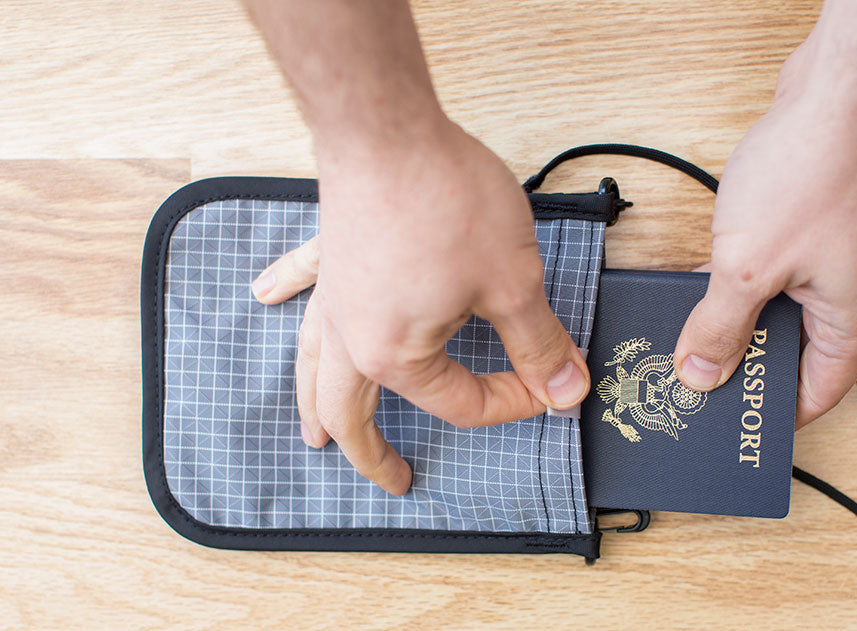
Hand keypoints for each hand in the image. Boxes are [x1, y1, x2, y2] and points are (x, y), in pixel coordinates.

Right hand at [252, 121, 589, 494]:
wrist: (390, 127)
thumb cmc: (445, 201)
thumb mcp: (512, 281)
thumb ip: (537, 343)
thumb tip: (564, 389)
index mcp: (396, 355)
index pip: (461, 401)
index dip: (514, 399)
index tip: (551, 383)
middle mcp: (351, 335)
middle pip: (354, 411)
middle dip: (371, 453)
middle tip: (392, 479)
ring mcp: (334, 294)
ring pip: (314, 364)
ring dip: (317, 404)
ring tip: (313, 437)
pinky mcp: (331, 250)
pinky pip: (302, 282)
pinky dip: (286, 294)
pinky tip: (265, 297)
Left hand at [673, 43, 856, 426]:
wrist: (841, 90)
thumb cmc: (815, 172)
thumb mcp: (750, 267)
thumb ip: (720, 327)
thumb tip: (700, 374)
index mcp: (852, 323)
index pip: (814, 396)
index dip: (768, 414)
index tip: (723, 426)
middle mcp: (852, 297)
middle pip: (792, 355)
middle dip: (742, 366)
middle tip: (689, 381)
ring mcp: (835, 260)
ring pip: (777, 312)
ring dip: (735, 321)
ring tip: (686, 338)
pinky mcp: (816, 228)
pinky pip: (774, 273)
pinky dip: (740, 282)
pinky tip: (700, 287)